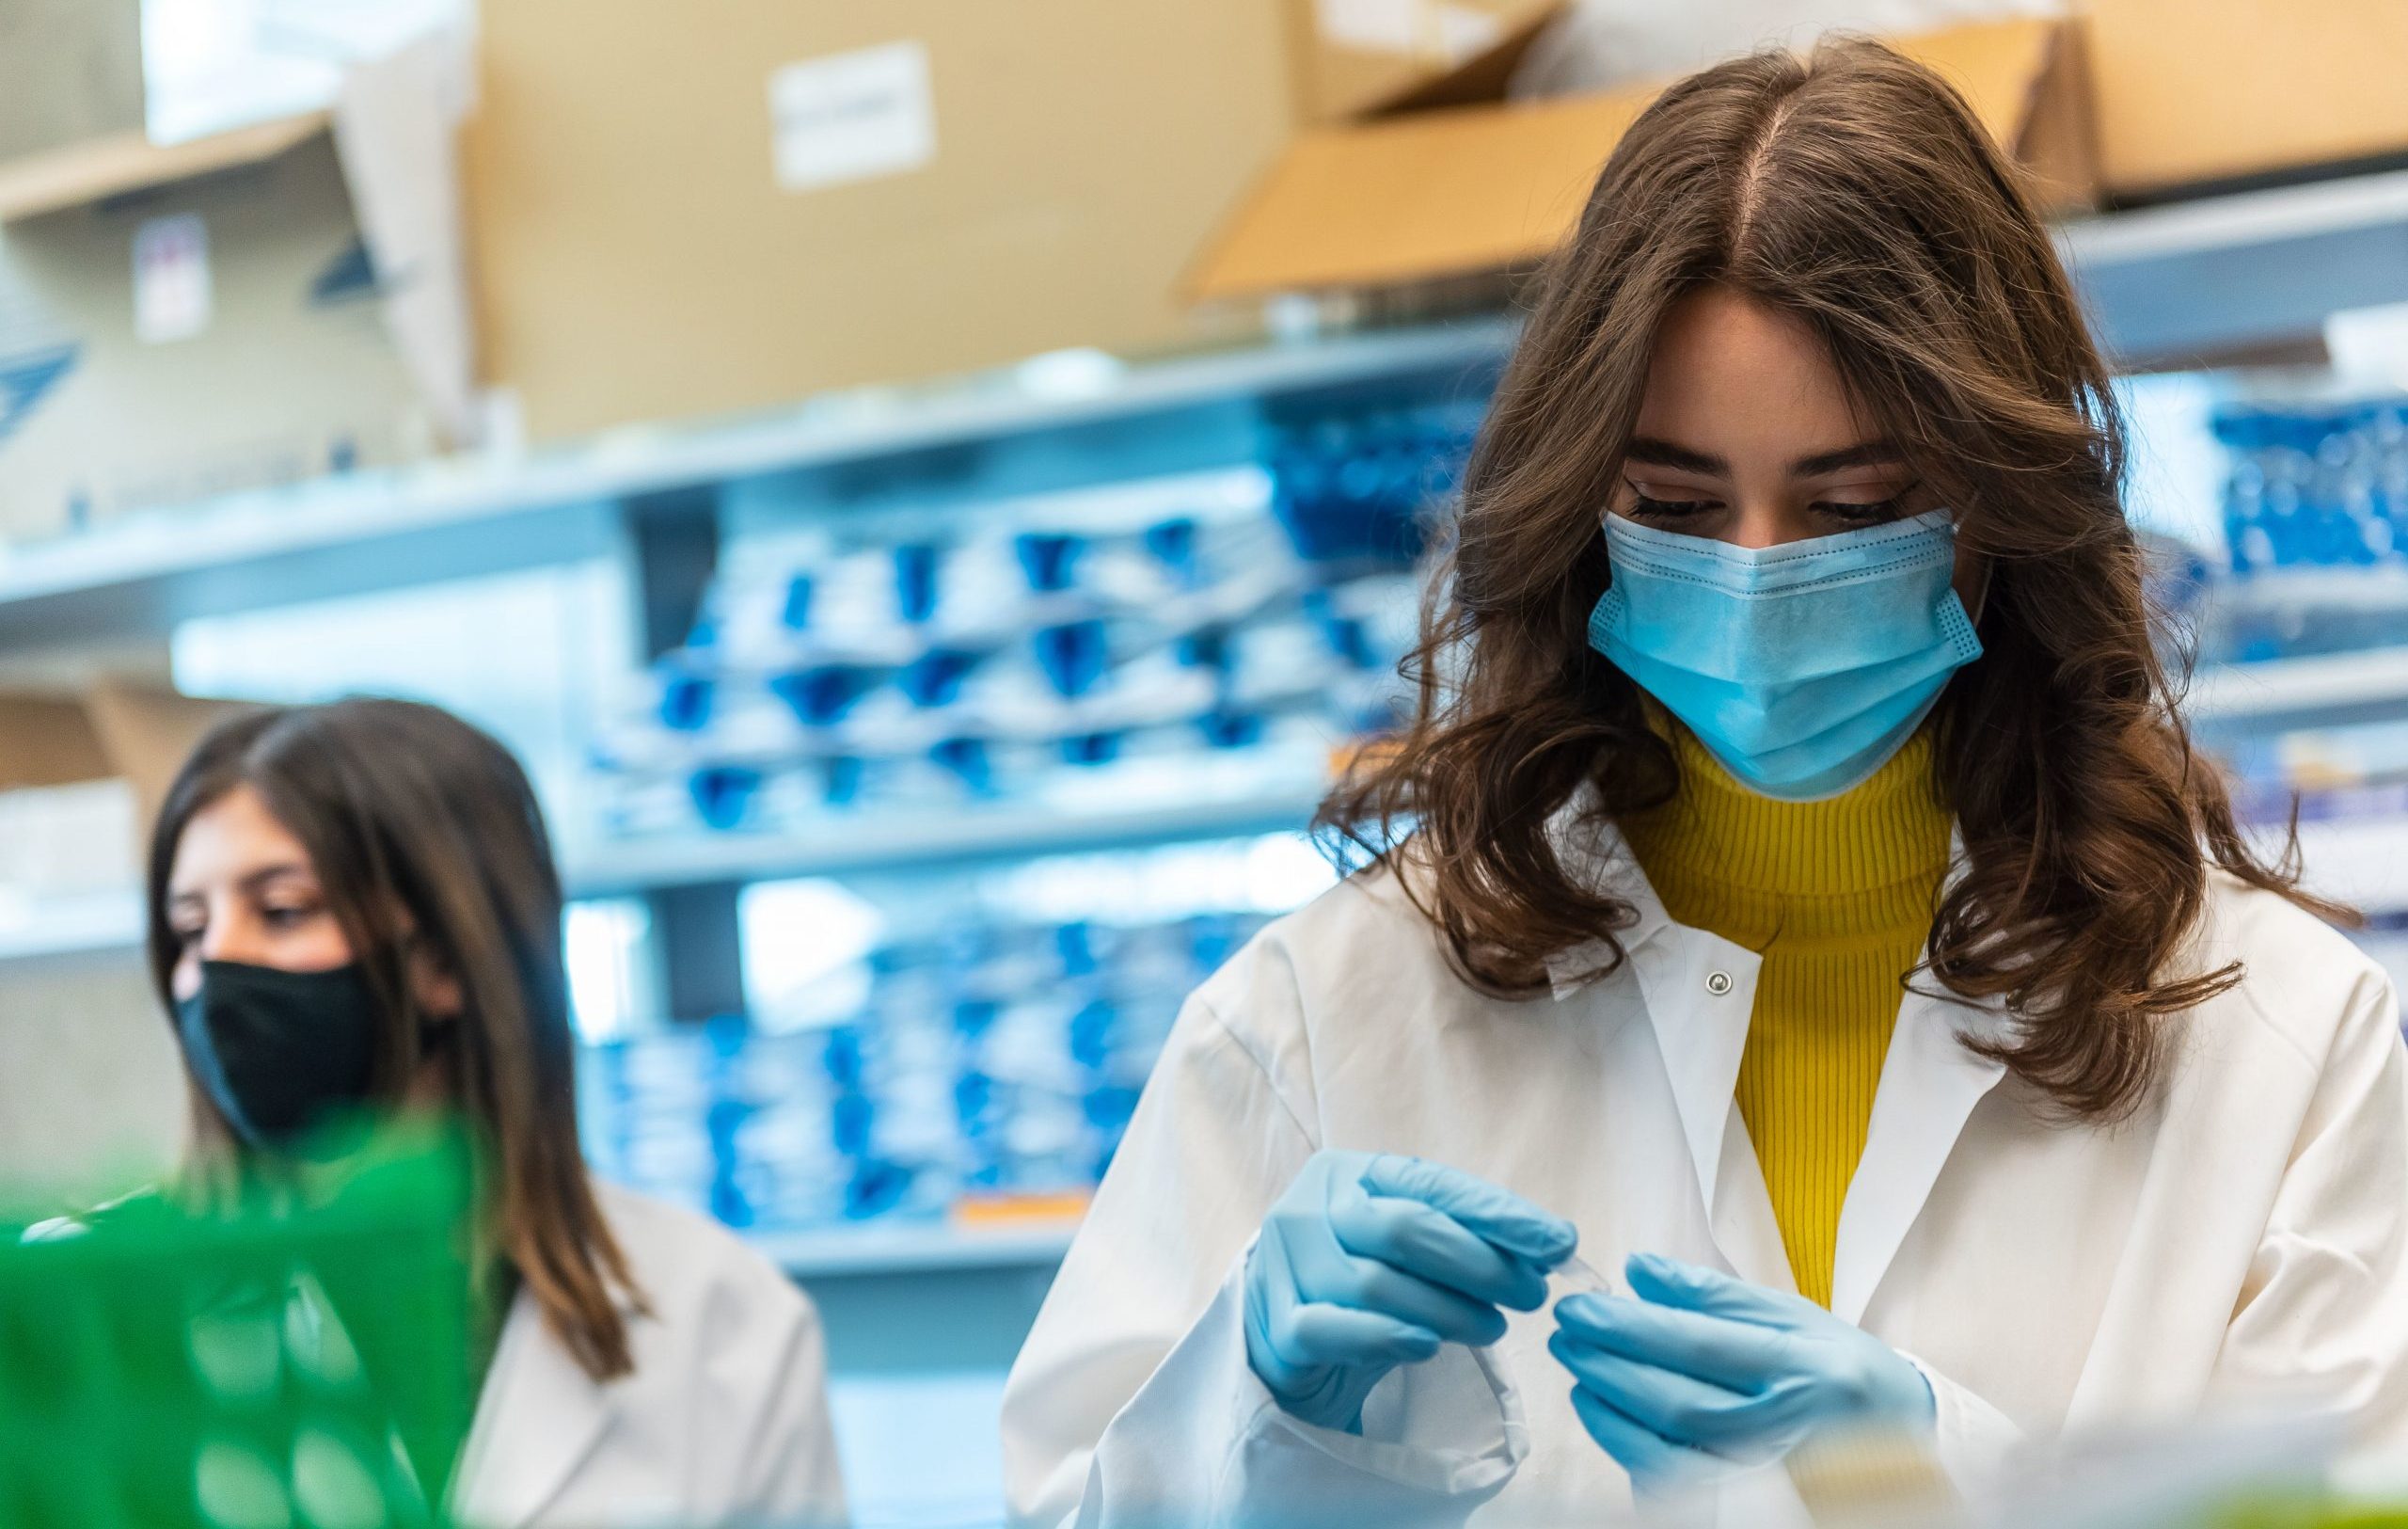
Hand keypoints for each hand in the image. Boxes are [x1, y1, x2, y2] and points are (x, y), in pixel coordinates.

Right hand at [1244, 1151, 1576, 1432]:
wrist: (1290, 1337)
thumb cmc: (1362, 1282)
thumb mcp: (1411, 1246)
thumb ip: (1465, 1235)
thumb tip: (1554, 1244)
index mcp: (1347, 1173)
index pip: (1431, 1184)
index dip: (1499, 1213)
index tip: (1559, 1242)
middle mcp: (1310, 1207)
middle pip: (1405, 1229)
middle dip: (1481, 1265)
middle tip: (1531, 1294)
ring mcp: (1285, 1264)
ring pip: (1376, 1285)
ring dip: (1449, 1311)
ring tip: (1493, 1328)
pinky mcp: (1276, 1323)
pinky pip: (1332, 1327)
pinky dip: (1386, 1337)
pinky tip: (1427, 1346)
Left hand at [1549, 1253, 1935, 1486]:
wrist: (1912, 1448)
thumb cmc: (1844, 1373)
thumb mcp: (1798, 1319)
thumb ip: (1716, 1296)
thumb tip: (1639, 1269)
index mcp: (1809, 1369)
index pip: (1703, 1345)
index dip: (1632, 1326)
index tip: (1582, 1305)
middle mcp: (1794, 1430)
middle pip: (1680, 1401)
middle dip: (1610, 1364)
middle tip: (1567, 1332)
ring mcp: (1773, 1481)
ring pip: (1673, 1453)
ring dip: (1612, 1409)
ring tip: (1578, 1371)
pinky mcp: (1754, 1510)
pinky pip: (1677, 1486)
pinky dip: (1632, 1451)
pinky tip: (1605, 1414)